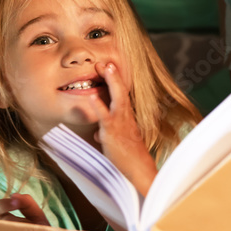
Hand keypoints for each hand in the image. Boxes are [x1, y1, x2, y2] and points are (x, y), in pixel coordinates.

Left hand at [89, 61, 157, 194]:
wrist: (138, 169)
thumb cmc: (128, 156)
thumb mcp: (118, 141)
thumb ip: (107, 134)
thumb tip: (97, 135)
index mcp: (127, 115)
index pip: (122, 93)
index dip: (115, 79)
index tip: (109, 67)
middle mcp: (126, 115)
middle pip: (121, 90)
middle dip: (114, 75)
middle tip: (106, 62)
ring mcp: (120, 122)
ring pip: (118, 97)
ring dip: (112, 81)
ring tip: (104, 68)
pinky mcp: (112, 131)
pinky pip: (105, 116)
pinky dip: (98, 106)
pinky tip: (91, 98)